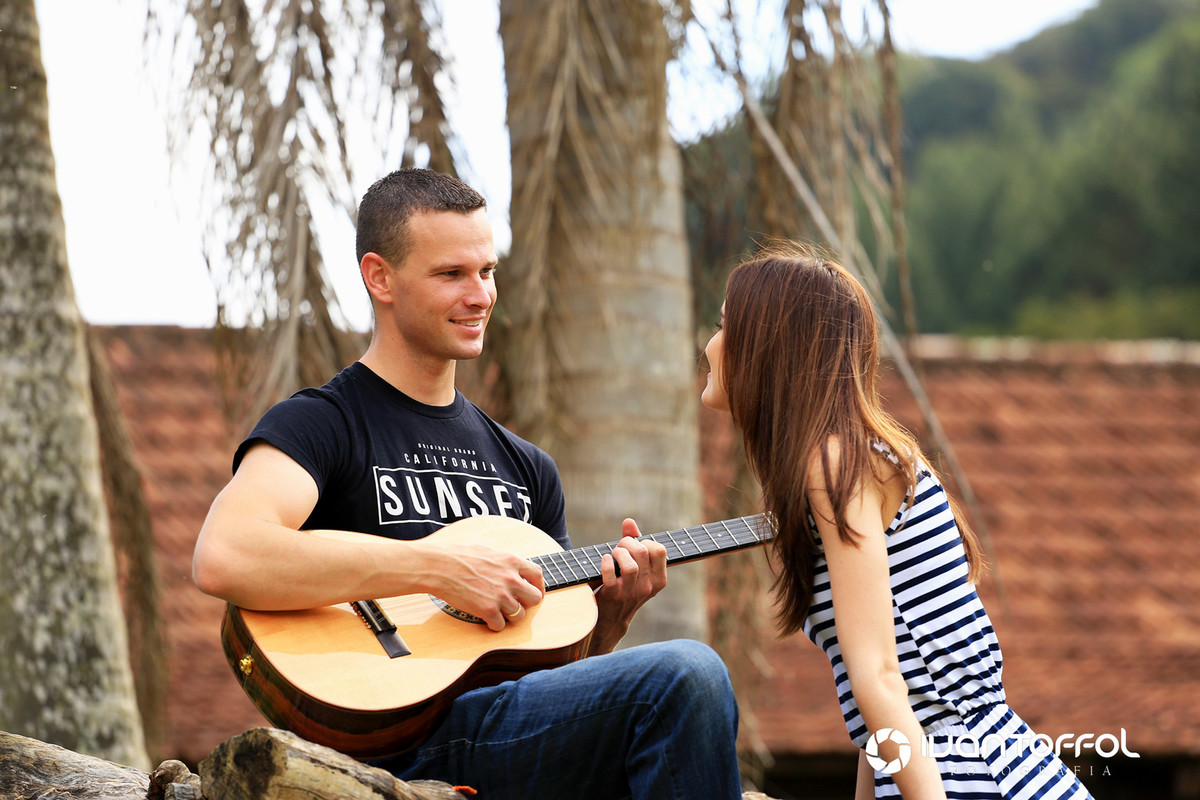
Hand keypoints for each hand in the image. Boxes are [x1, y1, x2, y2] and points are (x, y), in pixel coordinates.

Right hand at [422, 542, 545, 631]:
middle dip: (527, 603)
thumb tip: (510, 568)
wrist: (438, 566)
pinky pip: (501, 625)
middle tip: (517, 604)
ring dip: (510, 616)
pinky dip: (494, 625)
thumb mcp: (487, 550)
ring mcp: (500, 595)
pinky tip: (487, 619)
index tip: (535, 592)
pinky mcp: (487, 610)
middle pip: (535, 598)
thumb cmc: (456, 555)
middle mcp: (510, 578)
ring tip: (498, 612)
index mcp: (511, 560)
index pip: (537, 575)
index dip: (539, 586)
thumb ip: (503, 561)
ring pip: (519, 616)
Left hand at [589, 518, 667, 652]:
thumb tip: (629, 522)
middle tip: (619, 547)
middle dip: (627, 543)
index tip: (635, 546)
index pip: (659, 549)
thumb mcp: (636, 568)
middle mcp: (648, 586)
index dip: (645, 541)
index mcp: (659, 579)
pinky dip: (606, 563)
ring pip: (630, 564)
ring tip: (613, 554)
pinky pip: (611, 575)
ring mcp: (631, 592)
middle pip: (642, 552)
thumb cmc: (624, 586)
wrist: (611, 619)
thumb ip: (634, 542)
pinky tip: (604, 561)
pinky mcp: (614, 596)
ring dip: (618, 553)